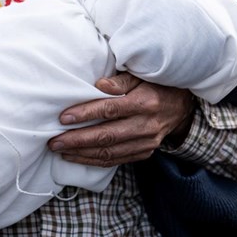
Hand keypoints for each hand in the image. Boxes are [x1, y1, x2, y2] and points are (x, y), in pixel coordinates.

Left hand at [48, 72, 194, 166]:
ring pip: (110, 152)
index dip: (86, 114)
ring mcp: (147, 142)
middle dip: (77, 140)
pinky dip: (94, 160)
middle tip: (54, 141)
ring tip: (60, 150)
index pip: (110, 109)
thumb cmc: (156, 86)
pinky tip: (77, 157)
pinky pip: (116, 160)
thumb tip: (98, 85)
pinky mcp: (144, 153)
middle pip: (107, 136)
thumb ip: (120, 80)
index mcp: (146, 102)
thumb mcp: (141, 75)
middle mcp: (147, 125)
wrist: (182, 107)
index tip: (63, 117)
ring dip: (82, 153)